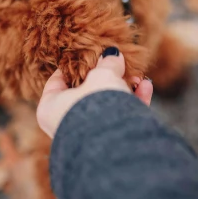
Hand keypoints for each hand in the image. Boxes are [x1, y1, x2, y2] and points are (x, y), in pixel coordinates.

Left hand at [36, 47, 153, 138]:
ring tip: (139, 78)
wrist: (113, 145)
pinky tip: (146, 88)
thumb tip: (113, 55)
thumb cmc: (96, 106)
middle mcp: (66, 123)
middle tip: (121, 64)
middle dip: (108, 76)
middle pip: (87, 92)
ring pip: (107, 105)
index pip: (58, 80)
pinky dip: (132, 103)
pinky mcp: (108, 141)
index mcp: (50, 107)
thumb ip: (107, 63)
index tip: (89, 53)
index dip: (74, 64)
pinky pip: (120, 118)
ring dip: (125, 89)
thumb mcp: (102, 75)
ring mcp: (87, 133)